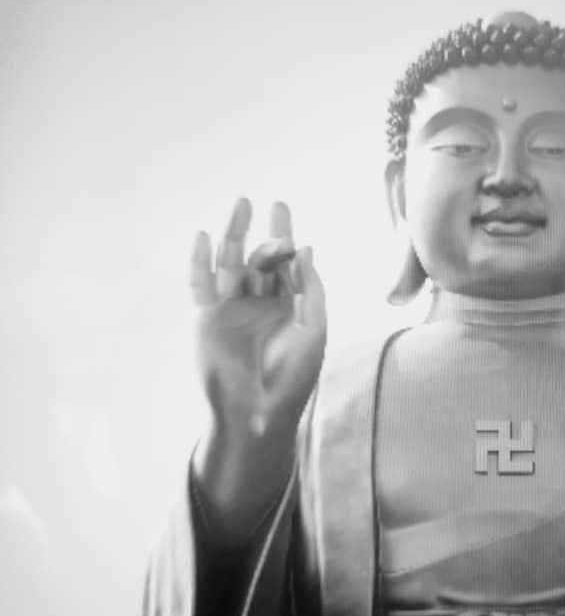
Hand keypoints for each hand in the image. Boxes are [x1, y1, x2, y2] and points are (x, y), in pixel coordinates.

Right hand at [191, 198, 325, 436]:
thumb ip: (312, 290)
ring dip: (234, 234)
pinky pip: (200, 284)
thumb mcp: (312, 329)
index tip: (284, 212)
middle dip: (265, 234)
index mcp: (286, 307)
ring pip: (230, 264)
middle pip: (258, 259)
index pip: (286, 266)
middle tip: (274, 206)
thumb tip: (308, 250)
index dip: (286, 240)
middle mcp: (257, 304)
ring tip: (241, 205)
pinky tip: (204, 237)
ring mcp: (230, 309)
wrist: (257, 410)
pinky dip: (200, 261)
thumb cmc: (293, 375)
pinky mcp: (206, 319)